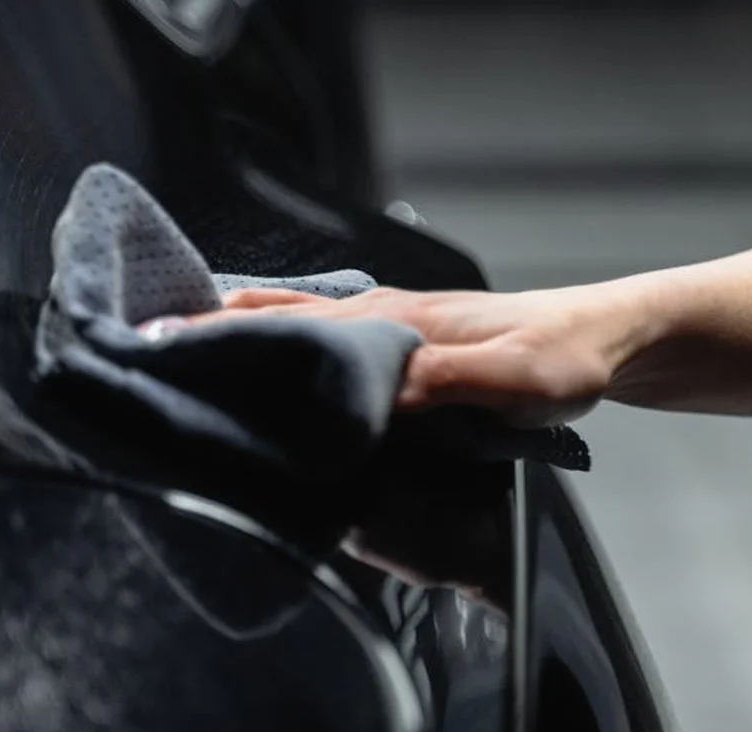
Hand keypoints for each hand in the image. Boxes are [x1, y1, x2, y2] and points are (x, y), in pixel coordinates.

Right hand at [186, 282, 652, 427]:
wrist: (608, 339)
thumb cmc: (566, 357)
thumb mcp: (515, 379)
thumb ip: (444, 384)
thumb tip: (365, 395)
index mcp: (394, 323)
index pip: (289, 324)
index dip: (222, 337)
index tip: (158, 352)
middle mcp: (381, 319)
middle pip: (275, 316)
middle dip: (209, 333)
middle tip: (143, 358)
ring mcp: (391, 330)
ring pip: (294, 324)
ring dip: (238, 337)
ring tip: (178, 364)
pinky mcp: (406, 350)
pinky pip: (326, 343)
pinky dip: (281, 347)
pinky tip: (267, 375)